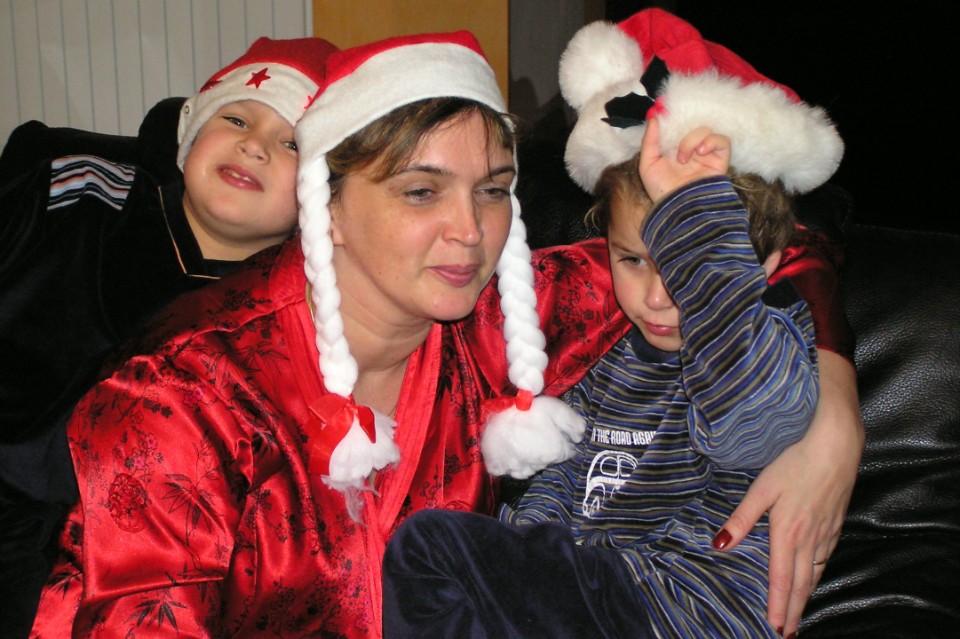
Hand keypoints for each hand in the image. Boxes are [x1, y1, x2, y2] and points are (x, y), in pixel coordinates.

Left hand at [638, 116, 730, 201]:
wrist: (679, 207)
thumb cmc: (662, 190)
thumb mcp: (648, 164)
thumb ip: (650, 141)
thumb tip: (653, 117)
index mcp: (673, 149)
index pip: (676, 125)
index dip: (671, 118)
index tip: (662, 110)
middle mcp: (690, 149)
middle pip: (691, 124)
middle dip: (681, 129)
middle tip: (673, 143)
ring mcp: (706, 154)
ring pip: (705, 130)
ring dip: (692, 139)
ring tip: (684, 157)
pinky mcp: (720, 159)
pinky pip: (722, 140)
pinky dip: (711, 141)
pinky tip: (700, 152)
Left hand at [713, 350, 862, 636]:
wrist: (837, 446)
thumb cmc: (795, 463)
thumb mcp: (762, 488)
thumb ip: (741, 518)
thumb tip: (719, 544)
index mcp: (787, 531)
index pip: (780, 577)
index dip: (777, 603)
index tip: (775, 626)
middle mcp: (809, 538)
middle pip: (801, 582)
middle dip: (793, 609)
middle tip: (787, 632)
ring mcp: (826, 532)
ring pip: (815, 573)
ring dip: (806, 596)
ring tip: (799, 614)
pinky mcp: (836, 523)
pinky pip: (826, 558)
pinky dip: (819, 575)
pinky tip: (815, 578)